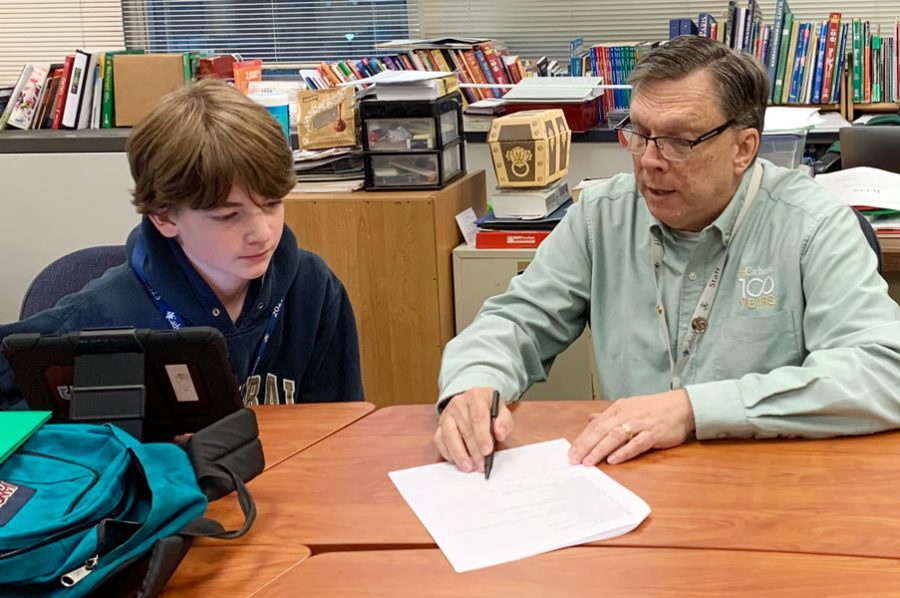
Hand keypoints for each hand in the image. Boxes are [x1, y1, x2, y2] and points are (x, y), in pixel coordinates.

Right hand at [434, 387, 513, 472]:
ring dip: (459, 454)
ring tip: (468, 467)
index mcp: (476, 396)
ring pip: (450, 436)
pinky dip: (447, 453)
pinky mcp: (440, 424)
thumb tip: (499, 434)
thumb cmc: (488, 407)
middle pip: (465, 430)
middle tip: (481, 465)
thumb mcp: (502, 410)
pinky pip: (440, 440)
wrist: (473, 401)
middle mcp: (458, 403)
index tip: (487, 451)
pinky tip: (457, 461)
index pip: (478, 417)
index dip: (483, 436)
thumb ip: (504, 421)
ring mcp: (447, 414)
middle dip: (474, 451)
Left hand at [568, 389, 694, 465]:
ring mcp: (641, 423)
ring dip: (600, 449)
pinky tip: (613, 459)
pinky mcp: (654, 433)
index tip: (571, 452)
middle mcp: (627, 414)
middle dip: (586, 445)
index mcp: (619, 408)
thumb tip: (591, 419)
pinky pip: (637, 443)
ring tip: (589, 461)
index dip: (582, 438)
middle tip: (574, 459)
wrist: (682, 406)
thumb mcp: (629, 408)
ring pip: (616, 436)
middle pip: (602, 430)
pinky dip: (624, 451)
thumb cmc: (654, 408)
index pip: (596, 424)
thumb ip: (609, 416)